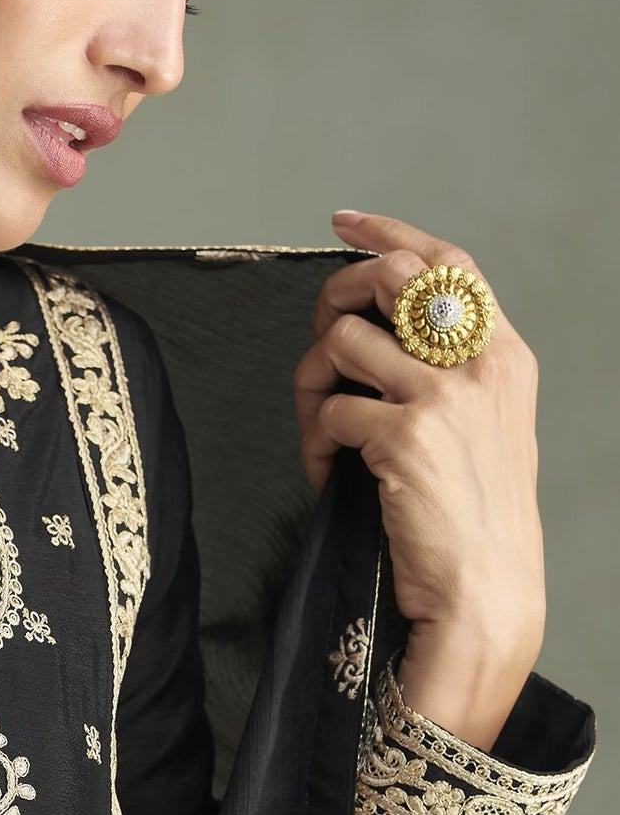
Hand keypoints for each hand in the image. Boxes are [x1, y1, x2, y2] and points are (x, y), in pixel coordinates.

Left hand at [293, 208, 542, 750]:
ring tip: (321, 431)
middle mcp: (479, 364)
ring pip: (340, 341)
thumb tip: (374, 332)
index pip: (448, 260)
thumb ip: (446, 372)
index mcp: (503, 354)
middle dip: (330, 297)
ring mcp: (443, 396)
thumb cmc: (472, 517)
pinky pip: (328, 410)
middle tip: (317, 340)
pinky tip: (327, 473)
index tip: (344, 223)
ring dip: (311, 384)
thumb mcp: (482, 428)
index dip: (389, 232)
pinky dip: (313, 443)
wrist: (485, 592)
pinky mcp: (404, 435)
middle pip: (386, 278)